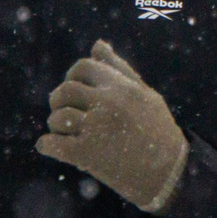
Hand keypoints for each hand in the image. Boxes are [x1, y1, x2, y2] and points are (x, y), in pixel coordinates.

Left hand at [37, 40, 189, 213]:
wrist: (169, 173)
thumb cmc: (158, 131)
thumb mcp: (144, 94)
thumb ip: (119, 68)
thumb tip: (97, 44)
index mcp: (120, 87)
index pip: (82, 67)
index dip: (72, 77)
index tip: (76, 93)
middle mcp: (107, 103)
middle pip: (65, 91)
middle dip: (59, 101)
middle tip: (66, 114)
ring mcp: (96, 128)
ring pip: (57, 117)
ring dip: (56, 125)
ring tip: (65, 133)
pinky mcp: (87, 154)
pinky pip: (52, 144)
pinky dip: (46, 146)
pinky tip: (52, 148)